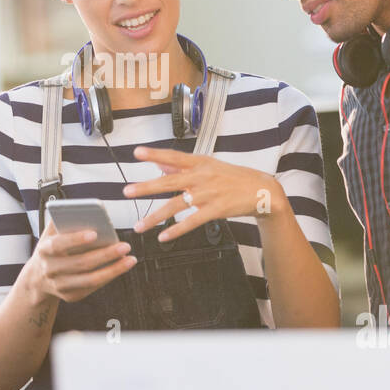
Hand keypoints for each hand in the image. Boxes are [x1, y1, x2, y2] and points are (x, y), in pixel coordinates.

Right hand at [24, 218, 136, 303]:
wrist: (38, 278)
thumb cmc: (52, 248)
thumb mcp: (50, 233)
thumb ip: (63, 219)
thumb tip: (85, 209)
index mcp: (44, 250)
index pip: (58, 244)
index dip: (75, 239)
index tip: (95, 233)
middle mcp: (50, 270)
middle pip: (80, 263)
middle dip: (105, 255)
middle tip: (125, 246)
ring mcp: (59, 286)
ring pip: (90, 279)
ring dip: (113, 270)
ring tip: (130, 259)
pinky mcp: (70, 296)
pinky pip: (93, 287)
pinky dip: (108, 277)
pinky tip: (121, 267)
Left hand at [121, 145, 286, 241]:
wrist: (262, 190)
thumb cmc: (234, 178)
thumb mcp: (209, 166)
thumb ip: (183, 167)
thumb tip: (160, 165)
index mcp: (200, 163)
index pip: (173, 157)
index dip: (155, 154)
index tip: (136, 152)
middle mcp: (202, 176)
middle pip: (169, 181)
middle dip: (146, 187)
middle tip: (127, 192)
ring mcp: (209, 194)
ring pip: (177, 205)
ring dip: (155, 216)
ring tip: (139, 225)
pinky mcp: (216, 210)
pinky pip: (192, 221)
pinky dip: (177, 230)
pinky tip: (163, 236)